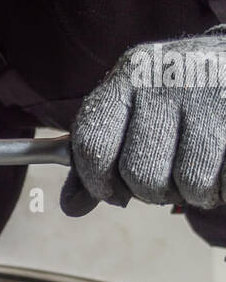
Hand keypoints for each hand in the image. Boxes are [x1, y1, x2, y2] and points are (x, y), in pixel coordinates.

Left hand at [61, 32, 225, 216]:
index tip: (112, 193)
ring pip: (188, 182)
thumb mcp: (134, 110)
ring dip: (194, 190)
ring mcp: (207, 95)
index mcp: (129, 75)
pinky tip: (221, 164)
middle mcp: (165, 80)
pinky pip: (222, 181)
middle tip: (167, 175)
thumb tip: (72, 206)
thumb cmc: (179, 96)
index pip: (91, 143)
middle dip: (152, 190)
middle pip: (140, 173)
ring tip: (200, 165)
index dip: (96, 181)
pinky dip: (221, 187)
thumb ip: (100, 156)